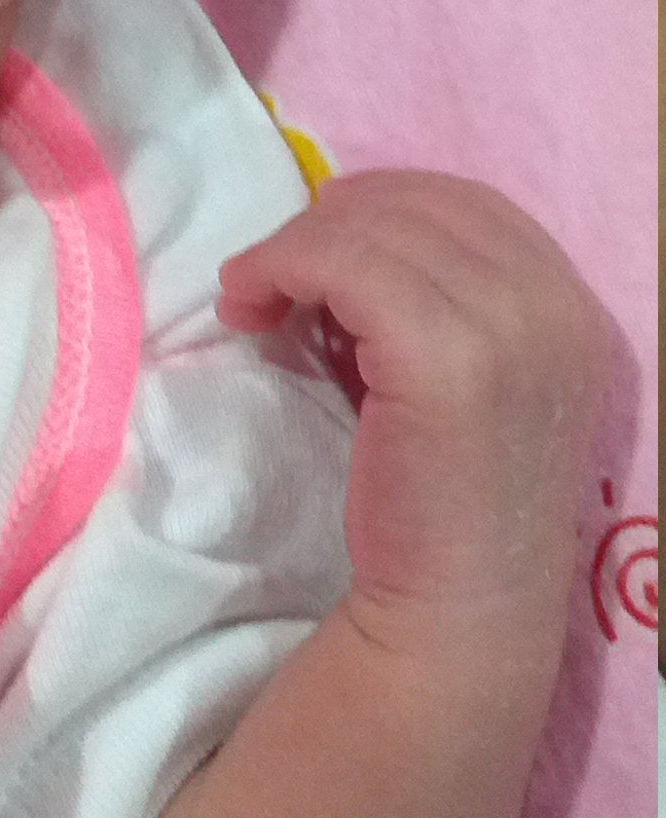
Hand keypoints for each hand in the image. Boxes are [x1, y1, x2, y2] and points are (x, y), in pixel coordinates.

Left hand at [216, 171, 614, 658]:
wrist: (459, 615)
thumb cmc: (443, 504)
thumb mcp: (465, 377)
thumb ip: (437, 301)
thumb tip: (340, 226)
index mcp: (570, 306)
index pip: (466, 202)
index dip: (376, 207)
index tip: (316, 248)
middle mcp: (557, 306)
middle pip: (414, 204)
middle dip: (325, 225)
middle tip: (270, 275)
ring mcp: (511, 330)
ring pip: (369, 228)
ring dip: (289, 248)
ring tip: (252, 298)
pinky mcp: (447, 361)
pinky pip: (341, 265)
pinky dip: (277, 269)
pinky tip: (248, 311)